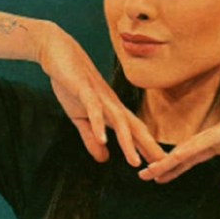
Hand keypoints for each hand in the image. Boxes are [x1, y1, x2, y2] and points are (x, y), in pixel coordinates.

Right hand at [38, 23, 163, 165]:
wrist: (57, 51)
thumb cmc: (71, 83)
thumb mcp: (79, 117)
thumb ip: (91, 137)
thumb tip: (104, 158)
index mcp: (112, 110)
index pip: (135, 132)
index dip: (148, 149)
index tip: (161, 166)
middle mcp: (112, 104)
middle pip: (135, 127)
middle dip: (148, 147)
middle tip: (162, 167)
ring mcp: (100, 96)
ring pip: (118, 121)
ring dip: (127, 142)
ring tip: (134, 162)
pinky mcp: (84, 89)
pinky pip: (94, 109)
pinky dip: (98, 125)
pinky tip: (103, 140)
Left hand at [138, 82, 219, 194]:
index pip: (193, 158)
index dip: (175, 168)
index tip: (158, 177)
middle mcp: (218, 136)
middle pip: (186, 153)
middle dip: (165, 165)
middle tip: (143, 176)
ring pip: (191, 147)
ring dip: (171, 159)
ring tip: (152, 170)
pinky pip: (208, 140)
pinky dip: (192, 148)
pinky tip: (177, 156)